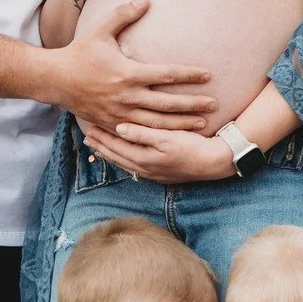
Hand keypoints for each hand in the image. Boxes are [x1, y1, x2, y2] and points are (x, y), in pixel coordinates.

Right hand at [52, 0, 215, 129]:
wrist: (55, 80)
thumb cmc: (79, 52)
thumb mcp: (100, 30)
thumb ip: (123, 14)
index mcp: (128, 73)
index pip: (166, 75)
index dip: (189, 75)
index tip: (208, 74)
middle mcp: (127, 97)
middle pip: (168, 104)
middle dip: (193, 105)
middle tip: (215, 104)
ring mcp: (120, 114)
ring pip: (158, 124)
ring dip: (182, 124)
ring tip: (203, 123)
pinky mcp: (113, 124)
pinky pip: (141, 133)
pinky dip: (160, 136)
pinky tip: (175, 136)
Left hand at [80, 121, 233, 183]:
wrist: (215, 162)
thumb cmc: (193, 147)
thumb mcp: (167, 138)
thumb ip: (142, 134)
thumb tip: (119, 128)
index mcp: (144, 159)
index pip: (116, 146)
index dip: (102, 136)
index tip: (88, 127)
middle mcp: (145, 168)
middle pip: (118, 156)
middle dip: (102, 146)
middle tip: (87, 138)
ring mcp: (153, 173)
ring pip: (125, 163)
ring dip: (112, 154)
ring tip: (99, 148)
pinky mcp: (162, 174)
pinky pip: (135, 166)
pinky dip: (125, 160)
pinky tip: (124, 157)